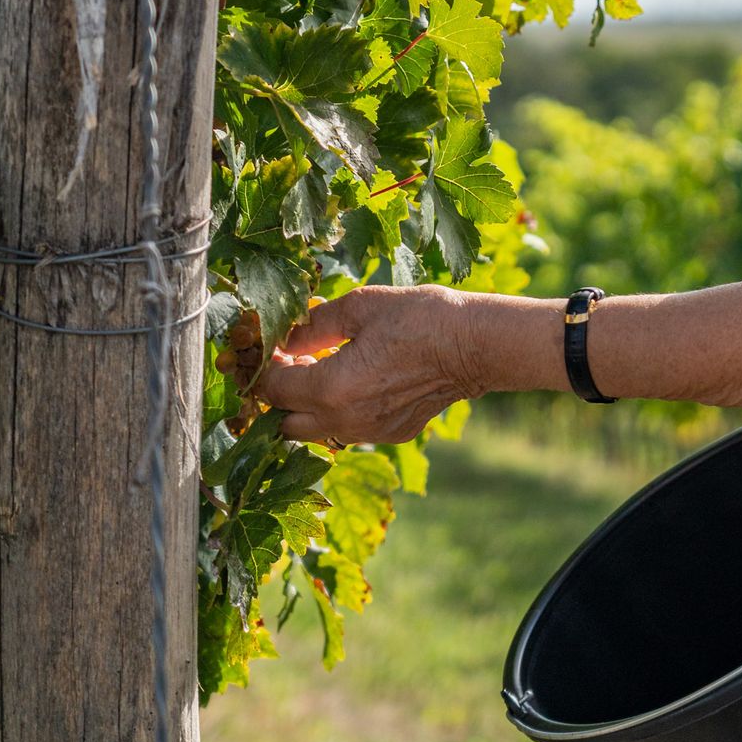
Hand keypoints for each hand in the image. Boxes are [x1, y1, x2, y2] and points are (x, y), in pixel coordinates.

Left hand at [255, 284, 475, 445]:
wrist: (474, 345)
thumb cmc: (420, 318)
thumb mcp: (360, 307)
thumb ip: (313, 326)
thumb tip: (283, 337)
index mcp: (331, 389)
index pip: (273, 389)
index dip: (267, 366)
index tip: (275, 346)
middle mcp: (344, 421)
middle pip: (286, 422)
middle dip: (283, 394)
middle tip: (296, 360)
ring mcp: (369, 432)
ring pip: (316, 432)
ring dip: (309, 406)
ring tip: (327, 368)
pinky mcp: (391, 435)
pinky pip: (348, 429)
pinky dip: (340, 411)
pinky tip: (359, 380)